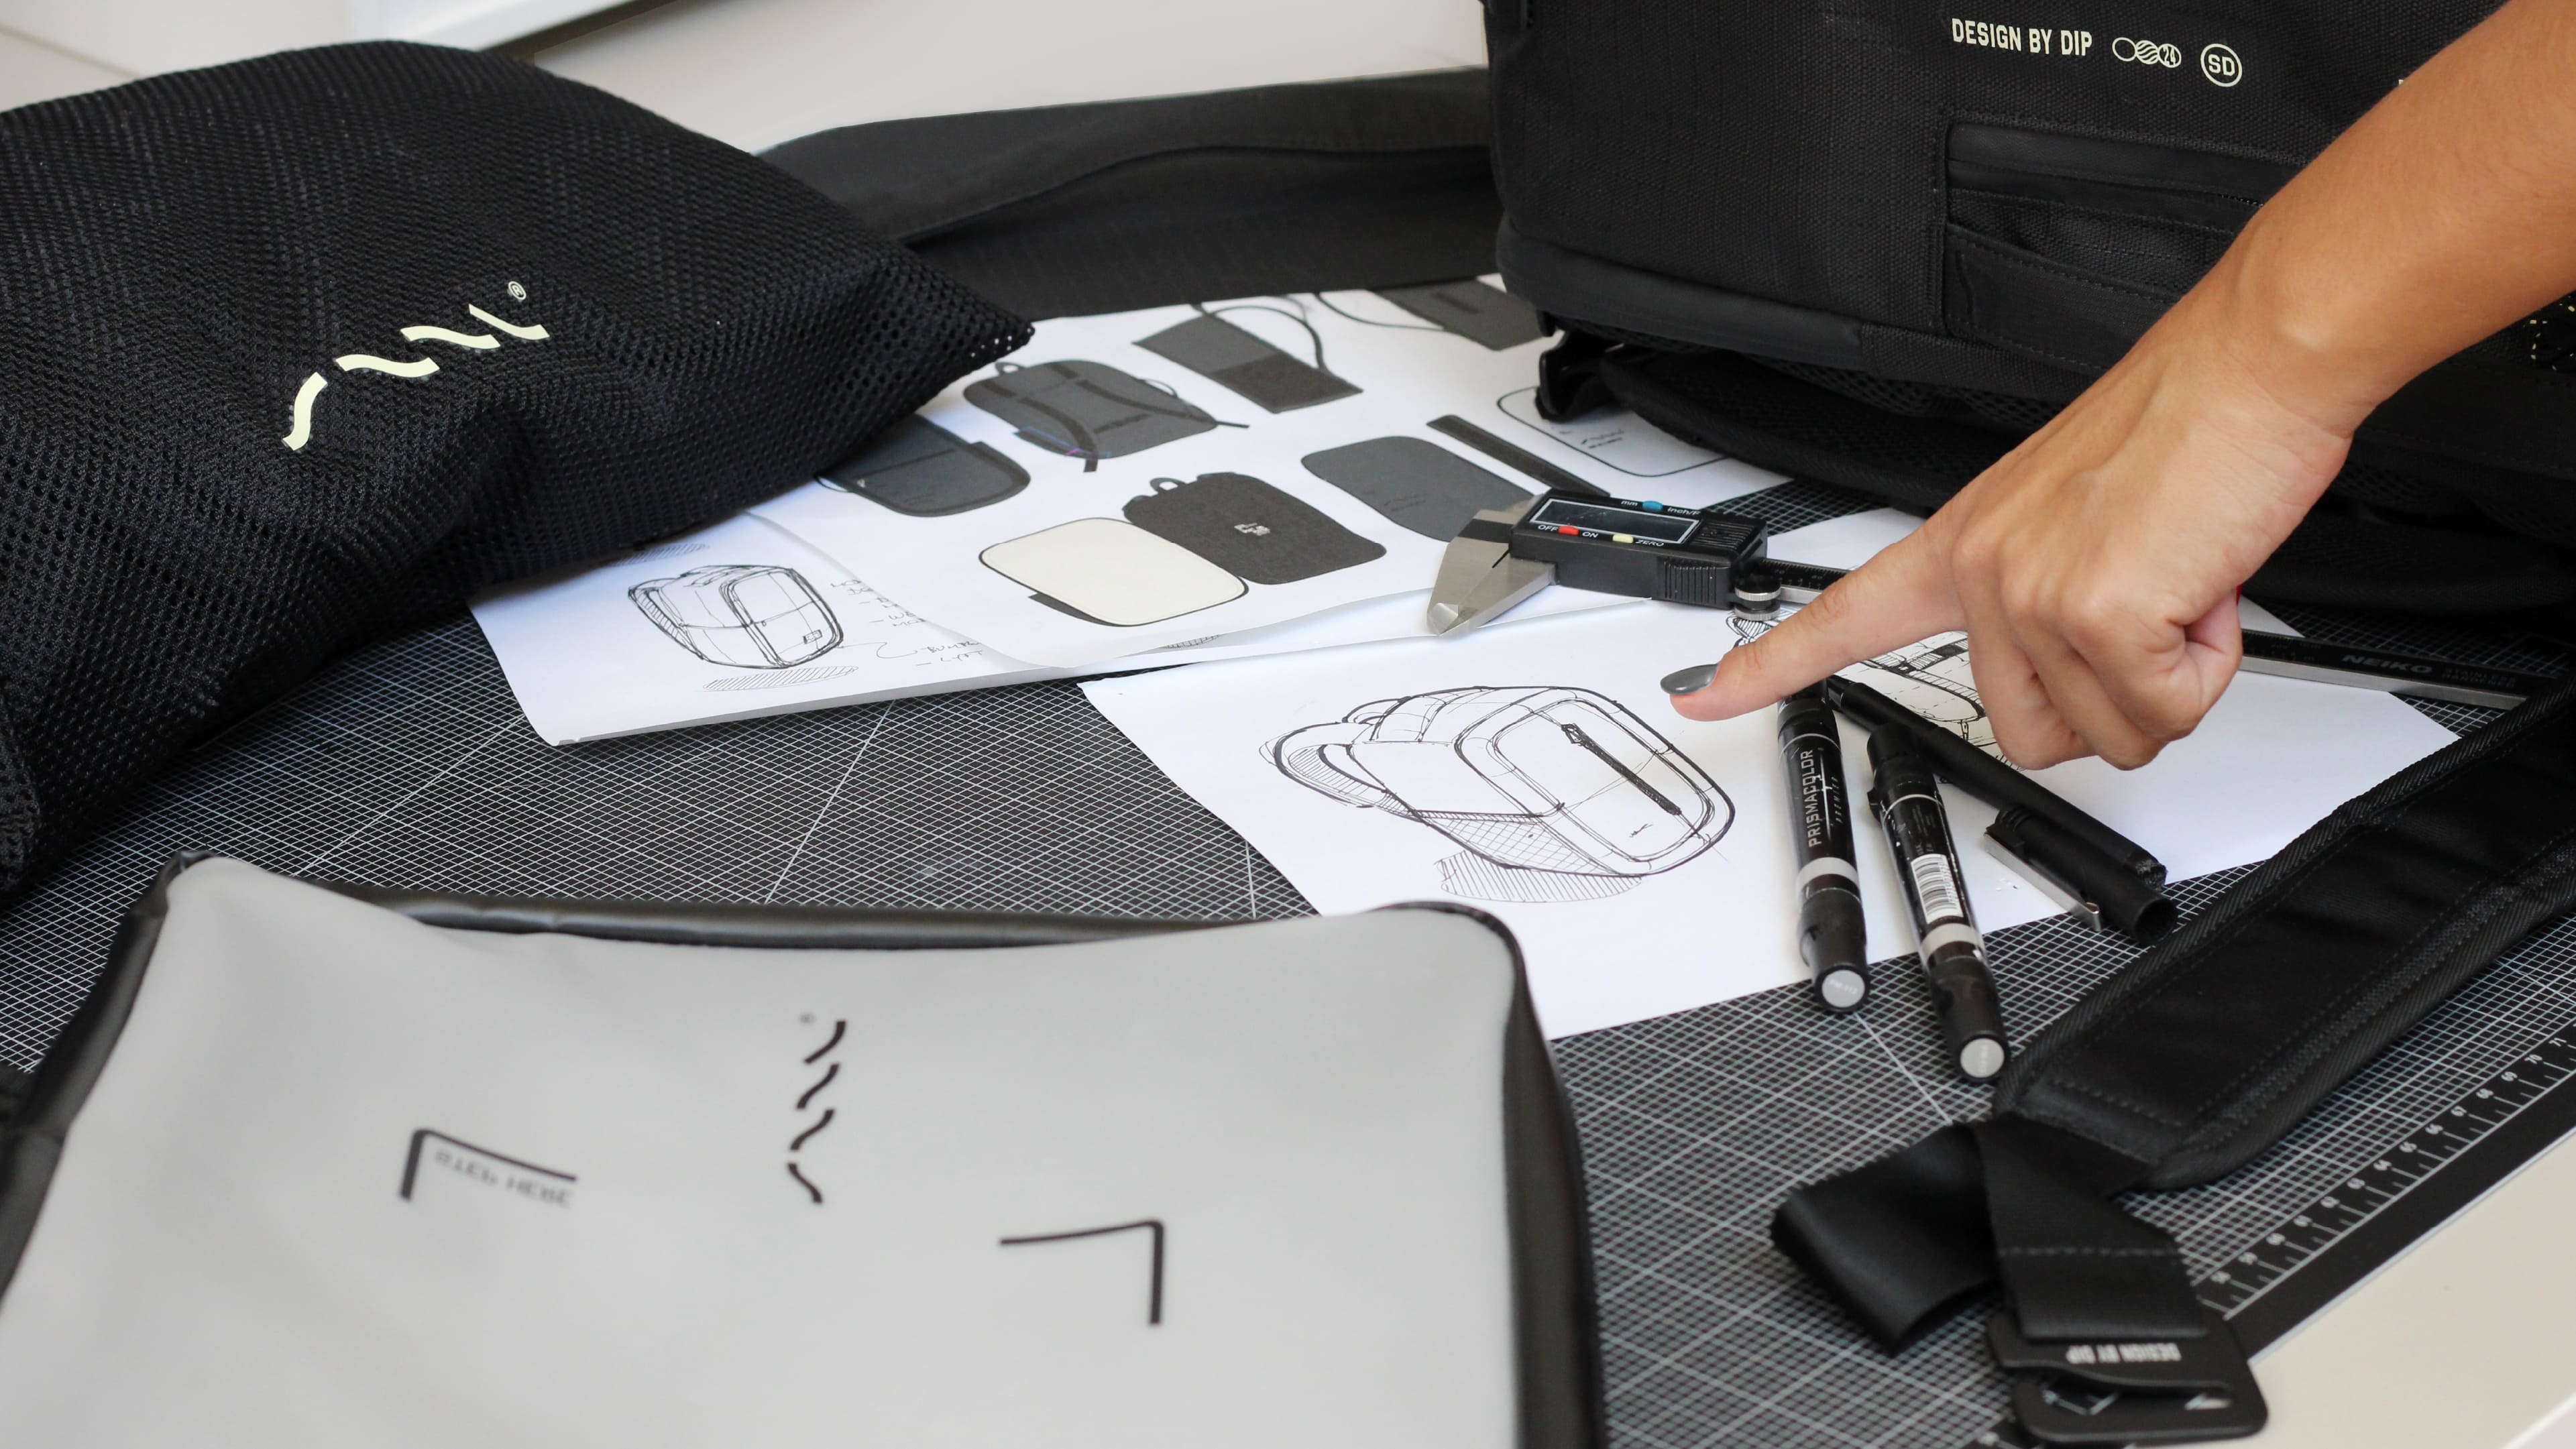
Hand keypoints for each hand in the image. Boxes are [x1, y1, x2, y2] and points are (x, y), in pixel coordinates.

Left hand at [1670, 302, 2355, 768]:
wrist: (2254, 366)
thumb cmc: (2186, 430)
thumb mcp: (2081, 519)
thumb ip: (2044, 593)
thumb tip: (2078, 666)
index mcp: (1965, 542)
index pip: (1841, 616)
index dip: (1768, 667)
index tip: (1704, 696)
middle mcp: (1982, 568)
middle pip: (2026, 731)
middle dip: (2110, 701)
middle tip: (2147, 612)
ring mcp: (2029, 592)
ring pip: (2102, 734)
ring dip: (2163, 683)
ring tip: (2175, 585)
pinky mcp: (2096, 612)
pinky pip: (2159, 712)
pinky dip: (2204, 669)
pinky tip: (2201, 590)